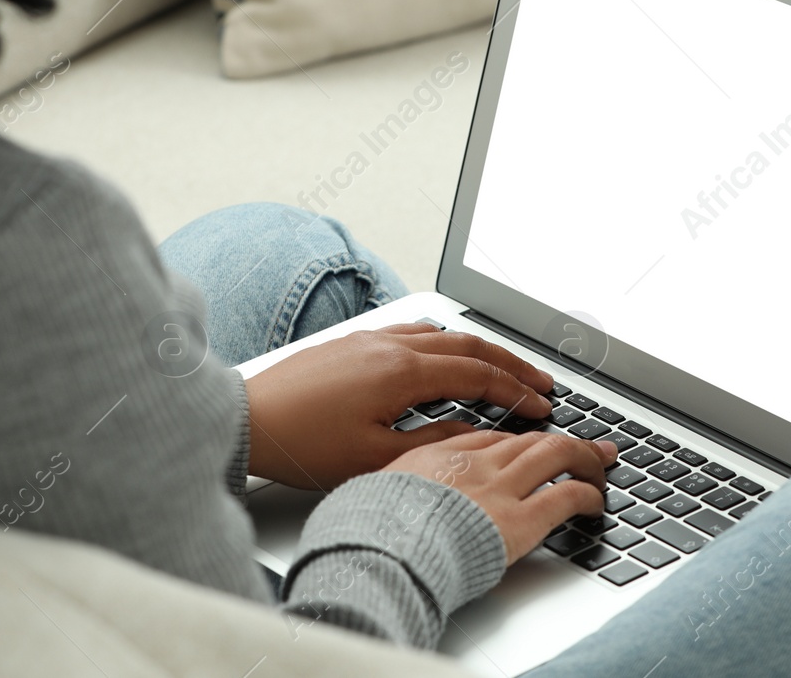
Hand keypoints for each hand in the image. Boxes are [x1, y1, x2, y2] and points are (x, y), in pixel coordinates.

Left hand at [245, 322, 556, 488]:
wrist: (248, 420)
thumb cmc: (303, 444)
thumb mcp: (375, 458)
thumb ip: (432, 443)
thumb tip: (473, 433)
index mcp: (401, 372)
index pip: (477, 376)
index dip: (515, 392)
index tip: (541, 404)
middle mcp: (390, 346)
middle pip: (468, 347)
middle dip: (511, 364)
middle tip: (542, 380)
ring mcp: (370, 338)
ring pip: (442, 335)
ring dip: (479, 350)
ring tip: (504, 367)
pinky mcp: (353, 341)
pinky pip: (413, 332)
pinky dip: (444, 342)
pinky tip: (446, 353)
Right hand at [384, 430, 615, 562]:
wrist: (384, 548)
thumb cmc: (374, 528)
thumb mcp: (379, 489)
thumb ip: (402, 483)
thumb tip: (400, 489)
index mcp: (439, 454)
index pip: (491, 437)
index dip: (519, 439)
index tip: (531, 443)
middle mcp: (476, 463)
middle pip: (529, 439)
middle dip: (562, 438)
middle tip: (587, 442)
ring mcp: (501, 487)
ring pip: (556, 454)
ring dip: (585, 456)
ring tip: (602, 463)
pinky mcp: (522, 518)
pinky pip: (566, 495)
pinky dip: (587, 493)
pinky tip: (596, 501)